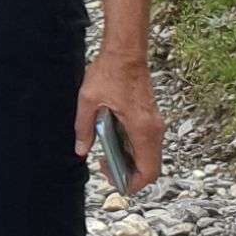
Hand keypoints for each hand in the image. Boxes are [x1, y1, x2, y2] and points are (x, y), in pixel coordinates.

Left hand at [76, 45, 162, 190]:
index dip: (132, 184)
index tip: (112, 178)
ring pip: (150, 156)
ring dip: (131, 162)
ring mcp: (155, 123)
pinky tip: (113, 141)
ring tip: (106, 153)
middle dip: (130, 175)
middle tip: (105, 165)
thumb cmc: (109, 73)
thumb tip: (81, 151)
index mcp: (142, 129)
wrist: (126, 51)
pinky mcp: (151, 118)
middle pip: (151, 168)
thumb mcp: (88, 101)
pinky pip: (147, 144)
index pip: (148, 172)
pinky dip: (133, 150)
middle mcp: (153, 130)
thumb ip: (84, 128)